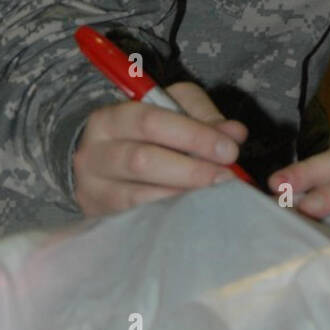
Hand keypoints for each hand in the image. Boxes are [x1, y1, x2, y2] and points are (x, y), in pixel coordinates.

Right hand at [73, 82, 247, 216]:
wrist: (97, 166)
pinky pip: (139, 219)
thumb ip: (202, 115)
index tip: (229, 149)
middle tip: (226, 177)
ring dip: (184, 196)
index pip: (151, 122)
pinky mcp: (101, 217)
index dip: (193, 135)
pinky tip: (194, 210)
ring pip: (140, 196)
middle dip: (191, 169)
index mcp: (110, 119)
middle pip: (142, 160)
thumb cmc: (141, 134)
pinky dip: (170, 214)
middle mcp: (95, 154)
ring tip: (215, 194)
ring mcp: (94, 189)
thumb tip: (234, 133)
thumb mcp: (168, 109)